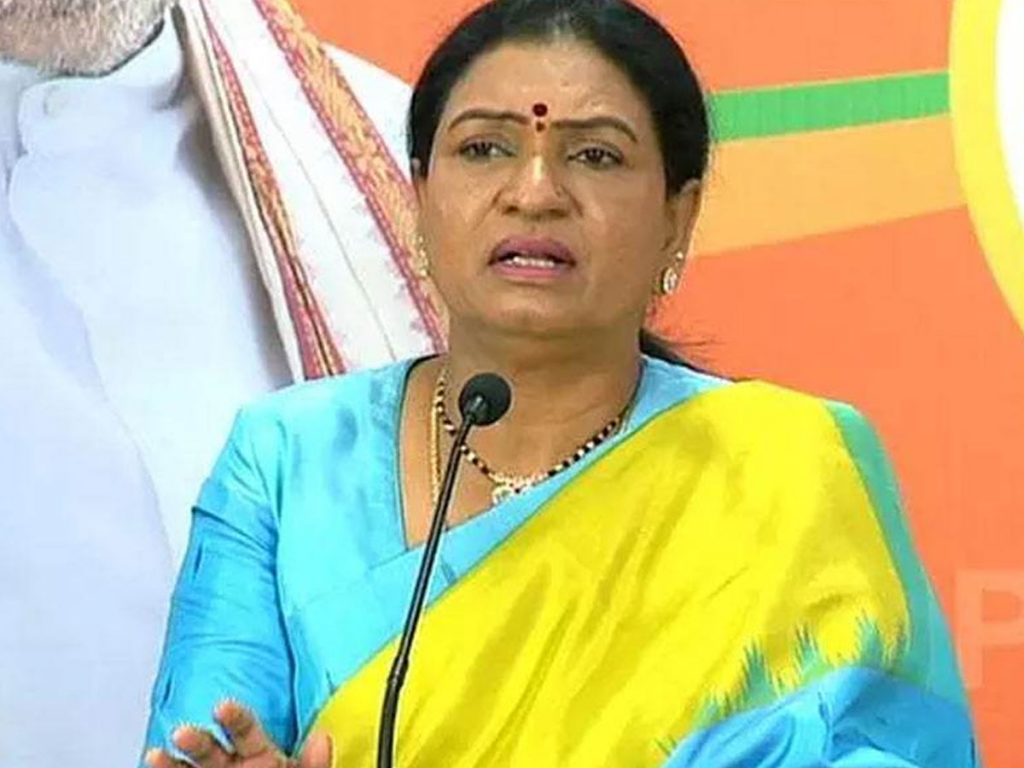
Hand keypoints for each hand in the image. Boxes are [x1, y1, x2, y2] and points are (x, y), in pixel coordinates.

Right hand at [145, 700, 331, 767]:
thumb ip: (314, 765)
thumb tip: (322, 738)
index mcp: (261, 755)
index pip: (246, 730)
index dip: (234, 717)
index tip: (222, 706)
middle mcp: (232, 766)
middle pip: (211, 750)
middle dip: (197, 740)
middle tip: (183, 732)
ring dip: (171, 764)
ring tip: (155, 755)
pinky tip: (150, 767)